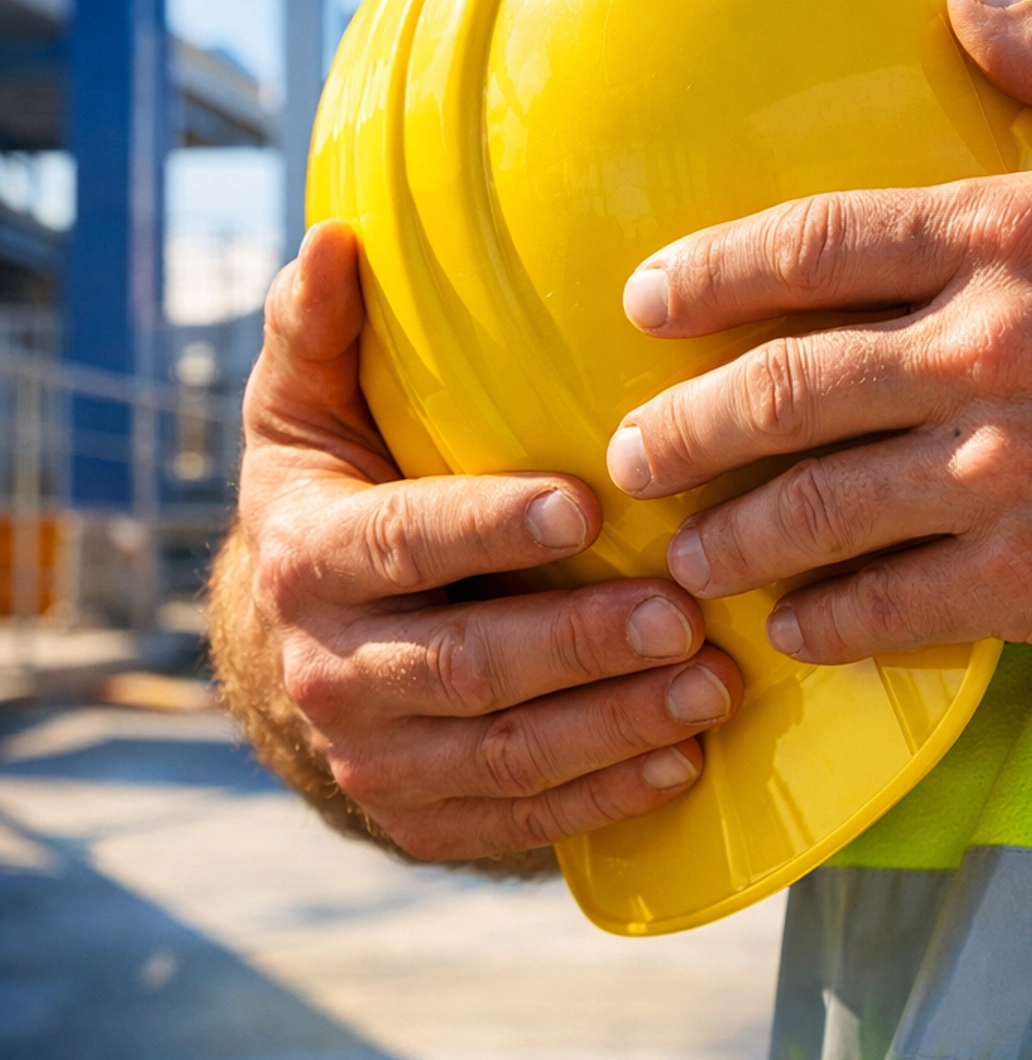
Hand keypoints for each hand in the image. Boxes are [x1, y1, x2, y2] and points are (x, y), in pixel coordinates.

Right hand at [217, 221, 740, 865]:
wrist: (290, 649)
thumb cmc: (332, 492)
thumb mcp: (303, 411)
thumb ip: (317, 329)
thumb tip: (337, 239)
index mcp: (306, 557)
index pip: (399, 544)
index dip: (486, 529)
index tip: (586, 506)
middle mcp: (330, 668)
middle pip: (465, 664)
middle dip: (579, 644)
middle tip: (684, 613)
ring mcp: (376, 757)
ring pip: (504, 754)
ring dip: (614, 725)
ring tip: (712, 685)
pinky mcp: (423, 820)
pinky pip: (520, 819)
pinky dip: (604, 799)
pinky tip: (683, 764)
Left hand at [604, 0, 1031, 685]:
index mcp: (1008, 238)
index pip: (814, 245)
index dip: (711, 274)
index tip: (643, 303)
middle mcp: (982, 352)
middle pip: (782, 391)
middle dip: (684, 430)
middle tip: (629, 456)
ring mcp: (999, 474)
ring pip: (816, 510)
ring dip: (733, 540)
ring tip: (687, 560)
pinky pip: (894, 605)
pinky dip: (829, 620)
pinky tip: (795, 626)